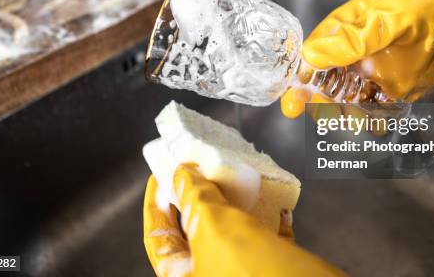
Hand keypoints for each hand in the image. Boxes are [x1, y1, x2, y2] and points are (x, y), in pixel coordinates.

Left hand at [143, 164, 345, 276]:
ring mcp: (240, 271)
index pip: (157, 237)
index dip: (156, 203)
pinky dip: (270, 217)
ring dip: (236, 202)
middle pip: (194, 230)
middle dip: (199, 196)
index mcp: (183, 276)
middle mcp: (209, 275)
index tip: (161, 174)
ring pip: (232, 231)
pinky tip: (277, 201)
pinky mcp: (271, 267)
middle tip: (200, 168)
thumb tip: (183, 174)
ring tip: (237, 177)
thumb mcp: (212, 226)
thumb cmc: (251, 270)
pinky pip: (266, 237)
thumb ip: (194, 197)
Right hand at [281, 0, 433, 117]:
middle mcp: (357, 50)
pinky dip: (370, 119)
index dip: (301, 73)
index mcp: (349, 25)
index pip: (315, 51)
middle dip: (314, 97)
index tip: (293, 96)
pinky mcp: (396, 88)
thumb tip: (310, 56)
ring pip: (347, 96)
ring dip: (342, 111)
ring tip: (348, 120)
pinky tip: (373, 125)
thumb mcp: (392, 18)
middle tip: (307, 113)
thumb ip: (354, 39)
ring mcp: (376, 70)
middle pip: (325, 78)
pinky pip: (374, 107)